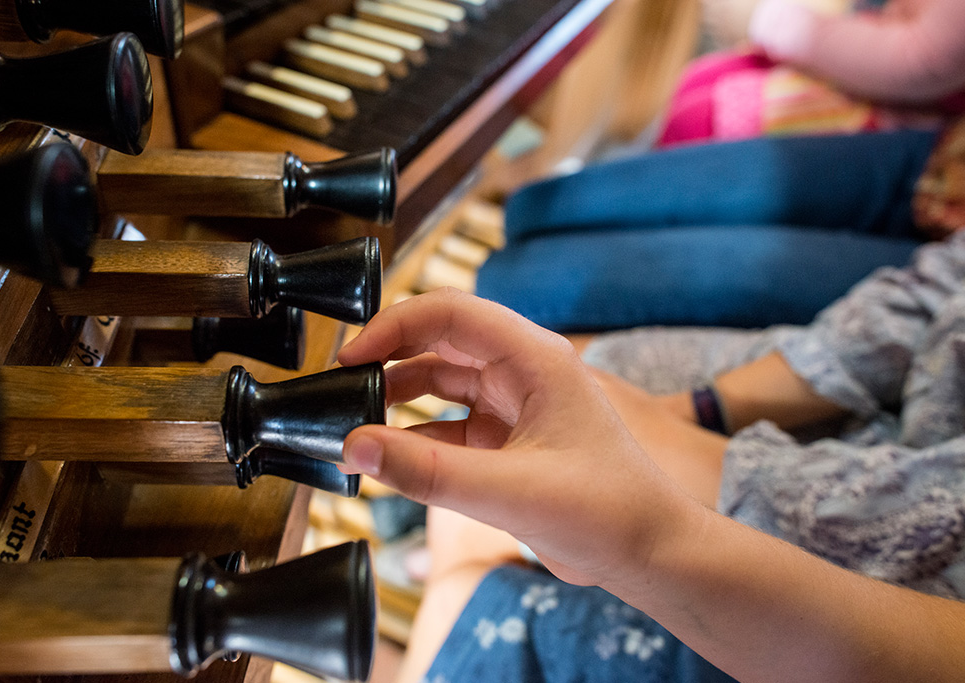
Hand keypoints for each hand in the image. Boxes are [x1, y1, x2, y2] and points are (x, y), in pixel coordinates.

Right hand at [337, 288, 693, 587]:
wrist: (648, 553)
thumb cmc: (607, 512)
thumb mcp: (510, 491)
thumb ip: (428, 472)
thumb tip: (355, 446)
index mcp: (535, 359)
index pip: (451, 313)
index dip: (394, 326)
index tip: (352, 356)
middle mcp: (523, 371)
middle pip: (441, 341)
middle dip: (390, 357)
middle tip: (343, 386)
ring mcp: (514, 405)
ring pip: (442, 382)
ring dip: (399, 398)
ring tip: (355, 423)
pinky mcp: (508, 440)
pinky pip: (449, 427)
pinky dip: (416, 438)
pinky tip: (388, 458)